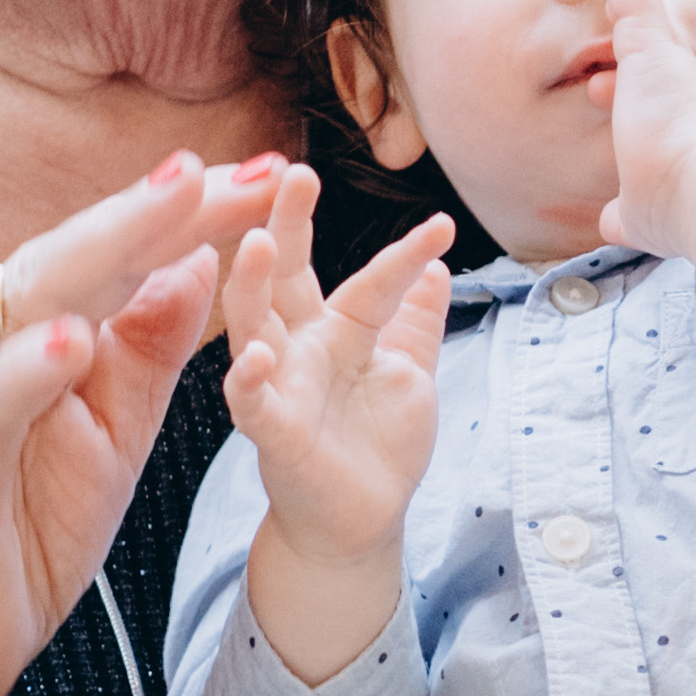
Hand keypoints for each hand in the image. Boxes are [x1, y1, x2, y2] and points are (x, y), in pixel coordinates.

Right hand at [0, 153, 272, 695]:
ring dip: (103, 249)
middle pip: (82, 256)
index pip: (119, 256)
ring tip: (175, 204)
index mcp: (25, 333)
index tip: (277, 174)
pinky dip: (23, 372)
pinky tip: (70, 342)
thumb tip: (200, 265)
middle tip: (248, 169)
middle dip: (167, 207)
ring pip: (27, 302)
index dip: (197, 214)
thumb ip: (144, 354)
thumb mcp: (103, 437)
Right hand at [225, 166, 455, 674]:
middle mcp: (301, 349)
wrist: (360, 523)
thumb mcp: (409, 375)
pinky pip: (252, 401)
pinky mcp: (271, 433)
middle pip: (286, 277)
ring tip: (261, 241)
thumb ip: (417, 323)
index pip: (367, 280)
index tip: (443, 223)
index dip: (400, 253)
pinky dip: (252, 379)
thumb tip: (438, 265)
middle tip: (294, 172)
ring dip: (253, 284)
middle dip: (287, 225)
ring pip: (254, 326)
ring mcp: (280, 388)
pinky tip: (259, 356)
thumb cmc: (378, 447)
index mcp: (338, 332)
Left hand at [560, 0, 695, 282]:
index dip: (642, 55)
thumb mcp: (645, 212)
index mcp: (694, 104)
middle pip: (684, 1)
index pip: (683, 55)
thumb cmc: (683, 210)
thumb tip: (613, 224)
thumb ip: (629, 211)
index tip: (598, 89)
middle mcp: (692, 68)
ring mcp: (678, 47)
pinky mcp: (655, 36)